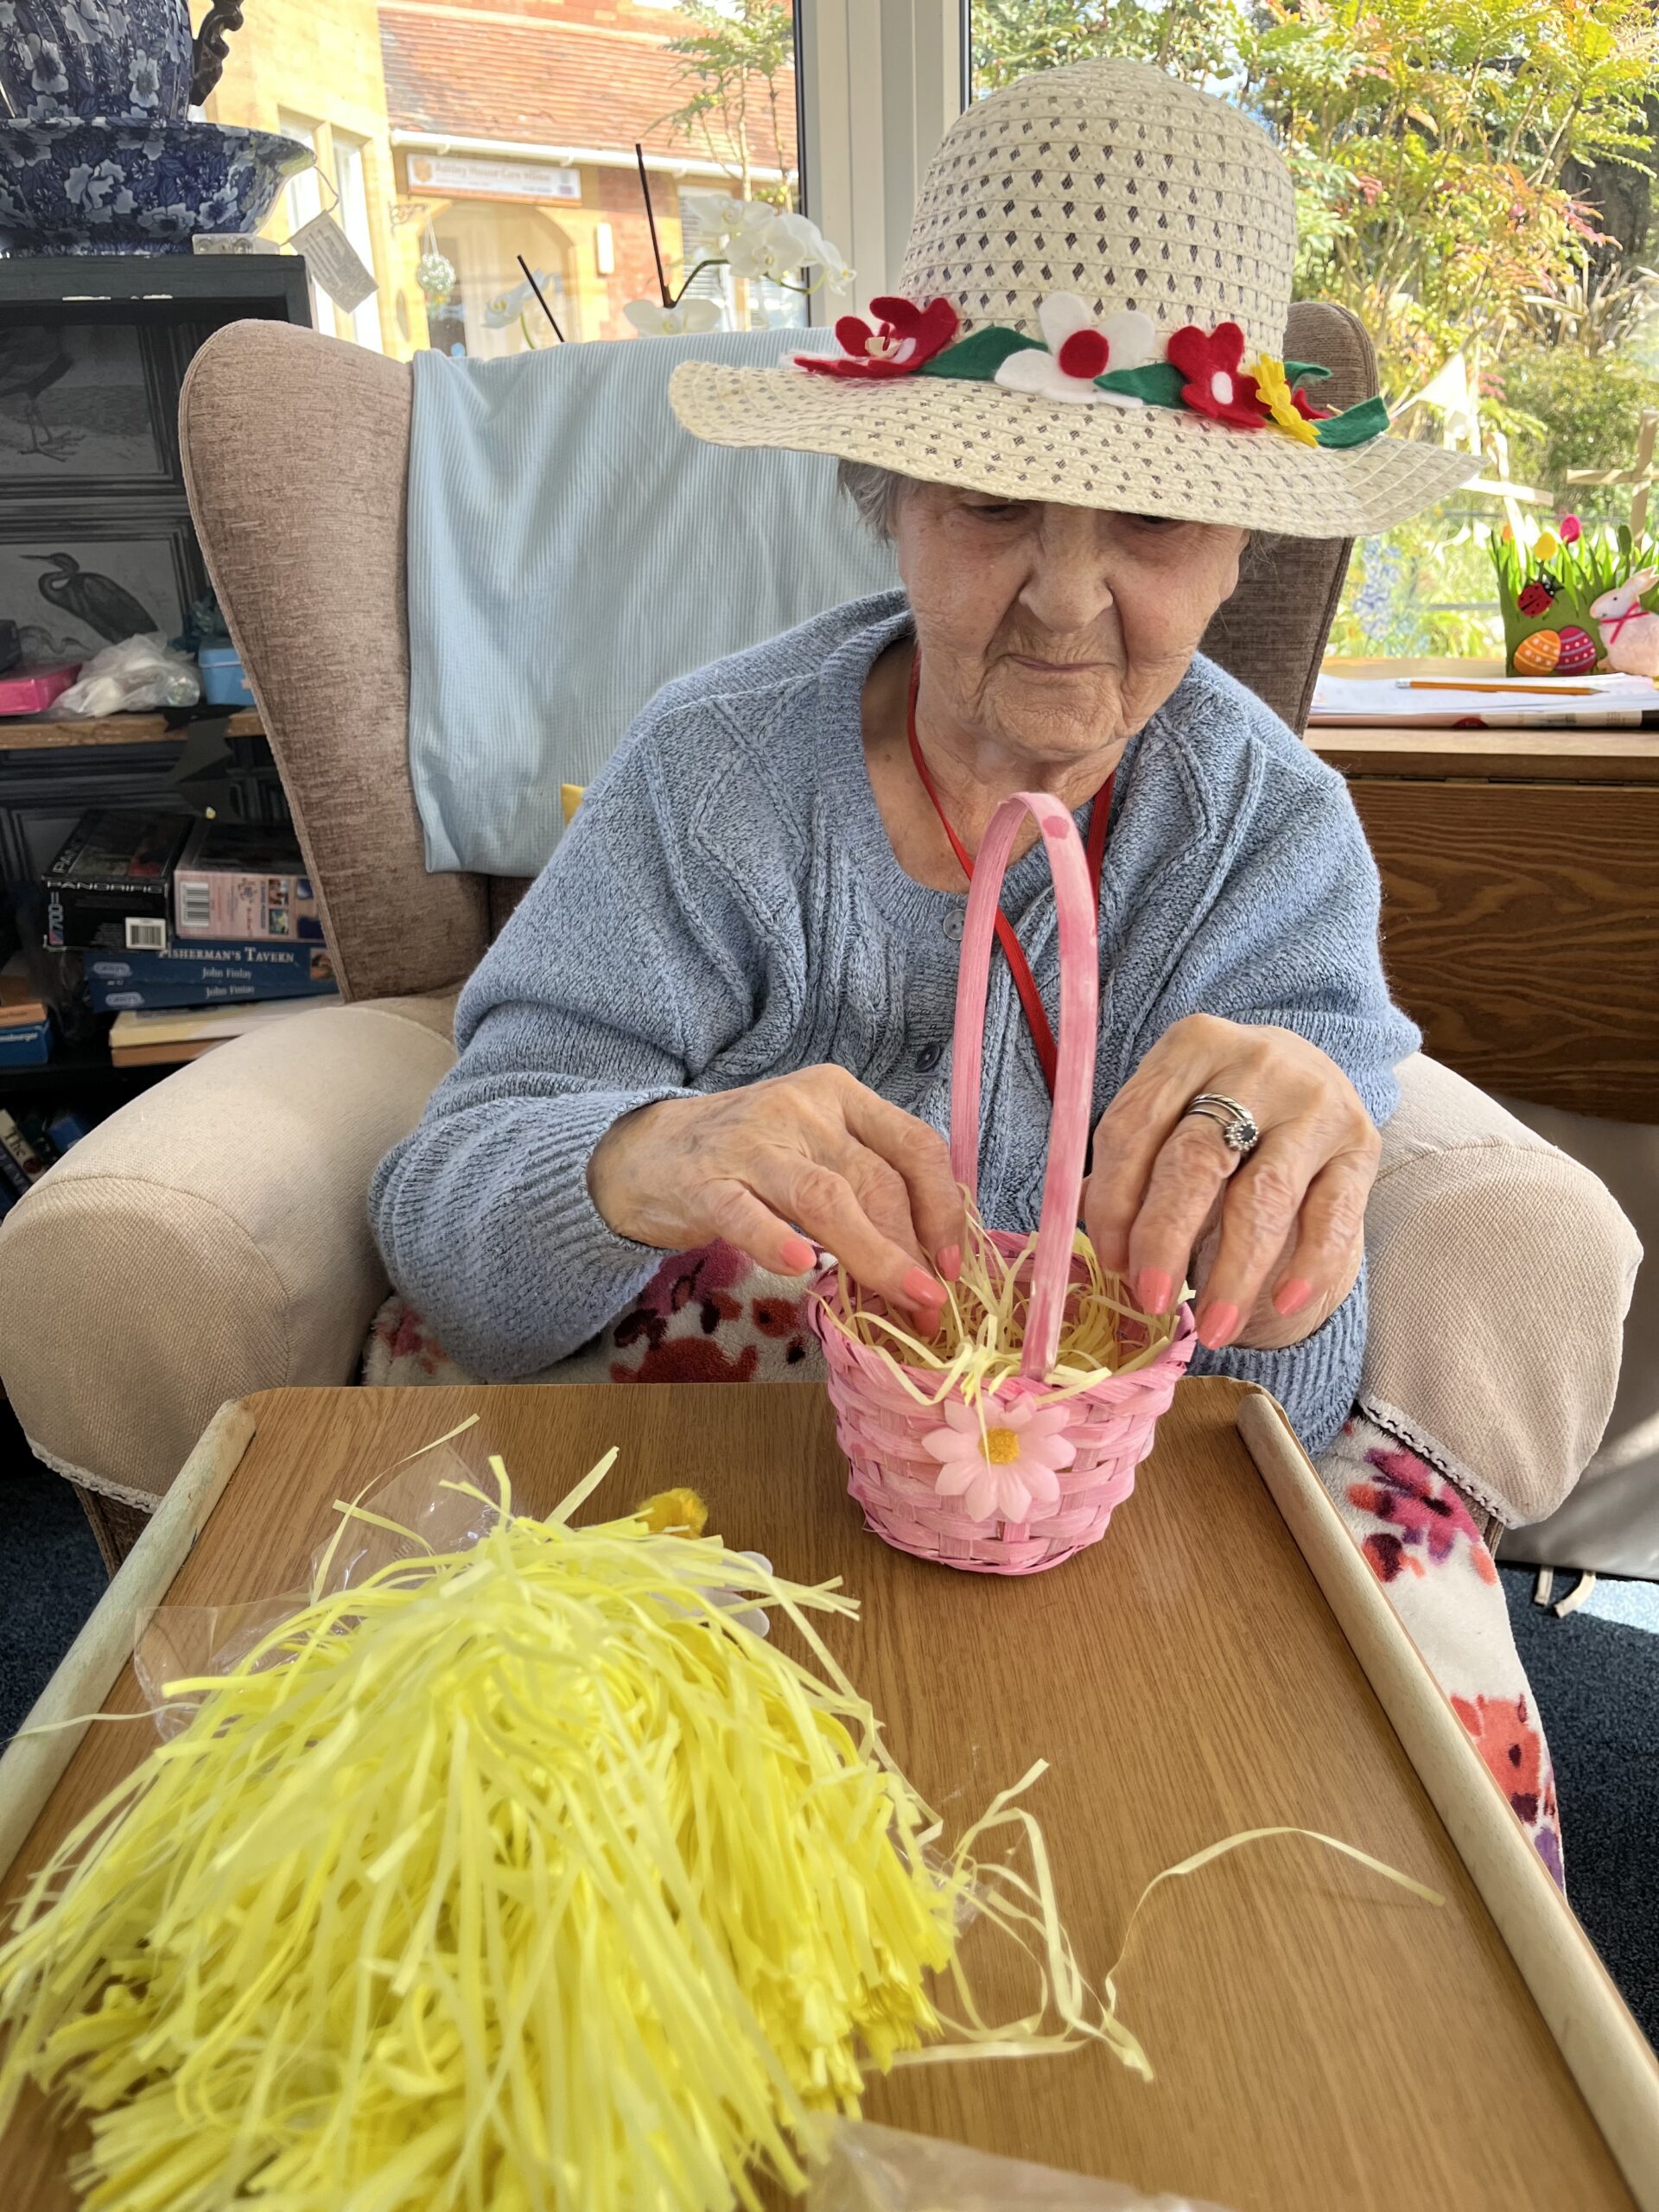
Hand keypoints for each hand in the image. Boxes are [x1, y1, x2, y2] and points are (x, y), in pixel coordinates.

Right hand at [588, 1065, 964, 1324]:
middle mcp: (801, 1108)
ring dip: (873, 1255)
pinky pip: (747, 1213)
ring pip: (825, 1198)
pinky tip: (803, 1269)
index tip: (954, 1266)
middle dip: (913, 1251)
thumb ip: (868, 1186)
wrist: (651, 1152)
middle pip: (875, 1180)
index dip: (943, 1207)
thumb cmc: (752, 1157)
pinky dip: (777, 1241)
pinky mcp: (704, 1182)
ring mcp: (750, 1142)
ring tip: (903, 1300)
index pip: (913, 1144)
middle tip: (930, 1309)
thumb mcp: (816, 1148)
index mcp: (840, 1095)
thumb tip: (932, 1260)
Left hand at [1082, 1015, 1379, 1350]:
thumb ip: (1128, 1167)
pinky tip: (1282, 1301)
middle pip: (1197, 1158)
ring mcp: (1315, 1104)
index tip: (1110, 1261)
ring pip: (1264, 1197)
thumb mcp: (1170, 1116)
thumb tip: (1085, 1230)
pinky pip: (1331, 1218)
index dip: (1114, 1200)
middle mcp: (1256, 1064)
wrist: (1310, 1082)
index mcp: (1192, 1045)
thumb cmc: (1220, 1112)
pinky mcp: (1362, 1145)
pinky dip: (1307, 1265)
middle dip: (1166, 1236)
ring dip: (1232, 1273)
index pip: (1136, 1126)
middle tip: (1149, 1299)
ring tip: (1213, 1327)